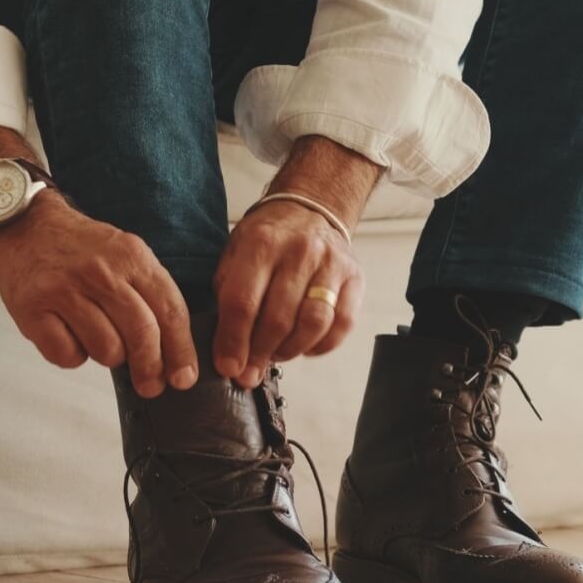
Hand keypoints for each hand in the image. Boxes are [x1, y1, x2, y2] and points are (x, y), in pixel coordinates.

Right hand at [0, 193, 197, 396]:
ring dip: (108, 356)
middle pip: (141, 334)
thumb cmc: (80, 249)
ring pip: (106, 349)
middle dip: (151, 368)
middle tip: (151, 385)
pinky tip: (70, 336)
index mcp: (131, 256)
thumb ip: (149, 293)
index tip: (185, 377)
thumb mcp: (124, 253)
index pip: (170, 310)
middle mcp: (100, 272)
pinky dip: (73, 356)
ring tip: (99, 339)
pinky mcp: (33, 310)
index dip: (182, 350)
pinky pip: (67, 355)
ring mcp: (64, 290)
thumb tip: (173, 349)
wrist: (24, 226)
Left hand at [213, 199, 364, 387]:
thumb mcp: (235, 254)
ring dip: (290, 351)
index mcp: (261, 243)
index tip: (228, 367)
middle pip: (278, 319)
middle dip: (260, 354)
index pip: (243, 302)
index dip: (233, 342)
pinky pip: (343, 324)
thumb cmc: (267, 240)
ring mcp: (331, 264)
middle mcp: (299, 251)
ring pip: (313, 324)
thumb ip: (229, 297)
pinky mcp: (355, 278)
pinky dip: (321, 345)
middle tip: (249, 372)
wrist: (311, 210)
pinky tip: (304, 346)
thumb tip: (229, 354)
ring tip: (275, 355)